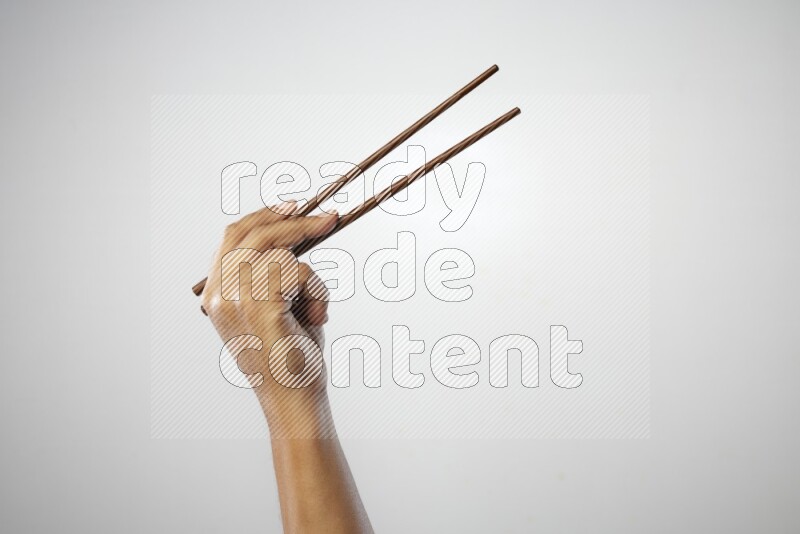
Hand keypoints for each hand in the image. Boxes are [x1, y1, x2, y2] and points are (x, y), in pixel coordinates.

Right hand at [201, 201, 337, 435]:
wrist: (294, 401)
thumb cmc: (291, 357)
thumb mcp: (275, 307)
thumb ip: (273, 273)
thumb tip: (296, 232)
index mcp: (217, 295)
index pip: (233, 237)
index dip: (264, 216)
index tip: (294, 207)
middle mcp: (220, 296)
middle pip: (255, 234)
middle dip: (296, 223)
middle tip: (331, 218)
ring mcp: (237, 301)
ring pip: (284, 255)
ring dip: (311, 279)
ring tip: (313, 310)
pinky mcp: (261, 308)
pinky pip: (300, 272)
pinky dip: (318, 291)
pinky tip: (316, 318)